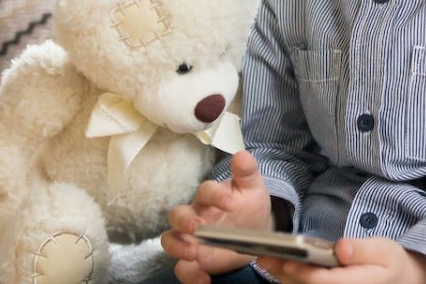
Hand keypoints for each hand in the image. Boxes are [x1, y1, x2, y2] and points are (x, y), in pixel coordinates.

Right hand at [159, 150, 274, 283]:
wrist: (255, 231)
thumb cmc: (248, 206)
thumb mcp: (252, 189)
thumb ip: (247, 173)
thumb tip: (242, 154)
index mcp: (210, 197)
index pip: (205, 190)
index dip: (216, 195)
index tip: (231, 203)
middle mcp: (195, 216)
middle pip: (177, 215)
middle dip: (184, 222)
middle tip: (198, 228)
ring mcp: (191, 239)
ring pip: (170, 241)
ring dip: (178, 247)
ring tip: (194, 254)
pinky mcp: (194, 260)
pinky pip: (182, 268)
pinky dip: (190, 275)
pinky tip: (204, 279)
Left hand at [255, 237, 425, 283]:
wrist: (400, 282)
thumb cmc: (391, 264)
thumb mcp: (384, 251)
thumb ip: (362, 249)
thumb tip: (342, 248)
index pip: (323, 282)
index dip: (303, 271)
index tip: (286, 258)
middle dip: (284, 272)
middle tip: (263, 256)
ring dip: (282, 276)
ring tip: (264, 258)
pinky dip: (290, 279)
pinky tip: (278, 267)